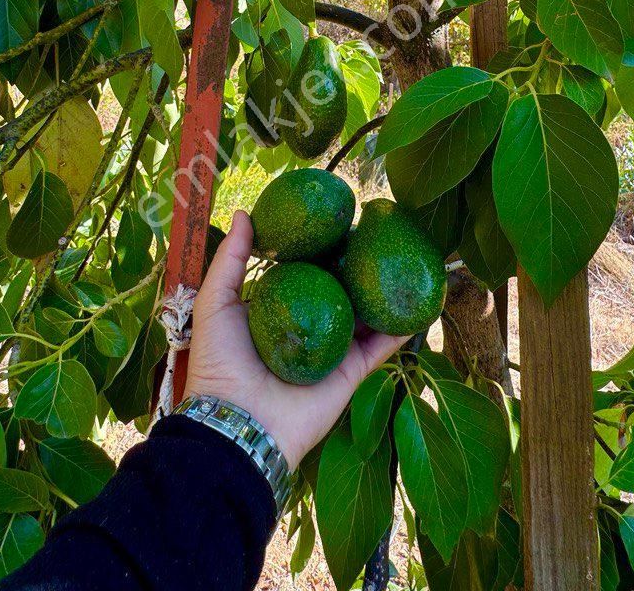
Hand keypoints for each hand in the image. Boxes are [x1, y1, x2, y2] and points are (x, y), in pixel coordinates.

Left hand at [184, 210, 407, 467]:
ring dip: (382, 292)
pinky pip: (381, 347)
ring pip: (365, 316)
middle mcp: (308, 329)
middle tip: (374, 236)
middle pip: (339, 291)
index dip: (320, 250)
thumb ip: (231, 259)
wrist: (238, 420)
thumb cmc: (220, 361)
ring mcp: (332, 351)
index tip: (336, 222)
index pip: (304, 274)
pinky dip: (400, 328)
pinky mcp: (352, 372)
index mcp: (275, 311)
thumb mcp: (215, 302)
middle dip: (355, 266)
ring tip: (401, 261)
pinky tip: (417, 303)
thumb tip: (246, 213)